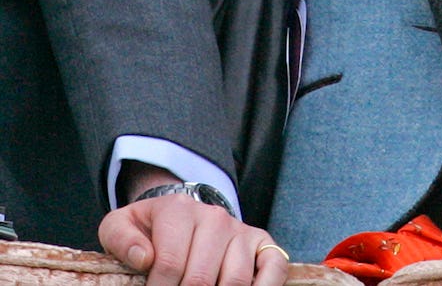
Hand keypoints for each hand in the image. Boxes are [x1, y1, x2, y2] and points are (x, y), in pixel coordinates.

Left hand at [99, 196, 288, 285]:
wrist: (181, 218)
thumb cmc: (149, 232)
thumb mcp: (121, 228)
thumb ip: (121, 239)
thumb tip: (143, 257)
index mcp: (178, 210)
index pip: (168, 263)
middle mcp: (214, 217)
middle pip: (200, 279)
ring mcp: (240, 230)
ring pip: (235, 281)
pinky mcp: (262, 243)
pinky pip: (274, 269)